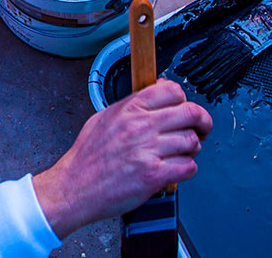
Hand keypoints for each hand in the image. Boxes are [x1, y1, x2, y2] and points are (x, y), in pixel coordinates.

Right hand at [32, 79, 212, 238]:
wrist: (75, 186)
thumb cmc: (88, 156)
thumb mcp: (104, 119)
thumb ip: (132, 105)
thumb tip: (158, 91)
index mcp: (128, 110)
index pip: (172, 91)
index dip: (184, 100)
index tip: (184, 109)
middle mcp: (139, 126)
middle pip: (191, 113)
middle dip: (203, 122)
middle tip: (200, 130)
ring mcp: (147, 150)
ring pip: (192, 142)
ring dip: (191, 150)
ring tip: (178, 154)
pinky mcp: (154, 174)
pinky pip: (189, 167)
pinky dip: (186, 170)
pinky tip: (172, 170)